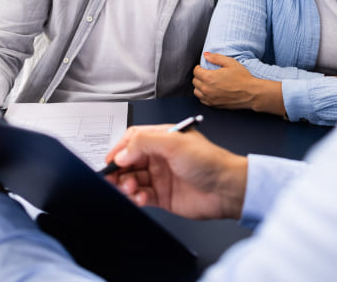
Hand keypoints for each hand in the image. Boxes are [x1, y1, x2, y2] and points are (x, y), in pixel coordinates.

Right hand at [103, 124, 247, 219]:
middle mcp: (160, 156)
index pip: (134, 139)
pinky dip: (136, 198)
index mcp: (163, 138)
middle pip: (129, 161)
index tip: (110, 161)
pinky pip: (141, 196)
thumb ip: (145, 143)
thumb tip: (122, 152)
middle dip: (119, 170)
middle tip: (113, 178)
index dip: (120, 149)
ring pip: (133, 179)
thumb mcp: (174, 143)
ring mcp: (161, 176)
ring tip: (130, 188)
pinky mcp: (163, 196)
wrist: (226, 189)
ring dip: (126, 185)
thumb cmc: (209, 161)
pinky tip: (140, 198)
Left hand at [193, 52, 284, 115]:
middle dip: (199, 76)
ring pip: (196, 91)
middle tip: (206, 73)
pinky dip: (203, 95)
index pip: (196, 71)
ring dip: (200, 86)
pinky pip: (202, 100)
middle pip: (195, 81)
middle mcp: (207, 89)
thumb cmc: (243, 78)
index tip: (203, 67)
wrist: (251, 93)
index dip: (199, 67)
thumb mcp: (230, 62)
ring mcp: (210, 98)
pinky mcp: (214, 105)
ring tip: (207, 82)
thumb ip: (216, 57)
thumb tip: (206, 55)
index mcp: (209, 77)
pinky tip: (210, 90)